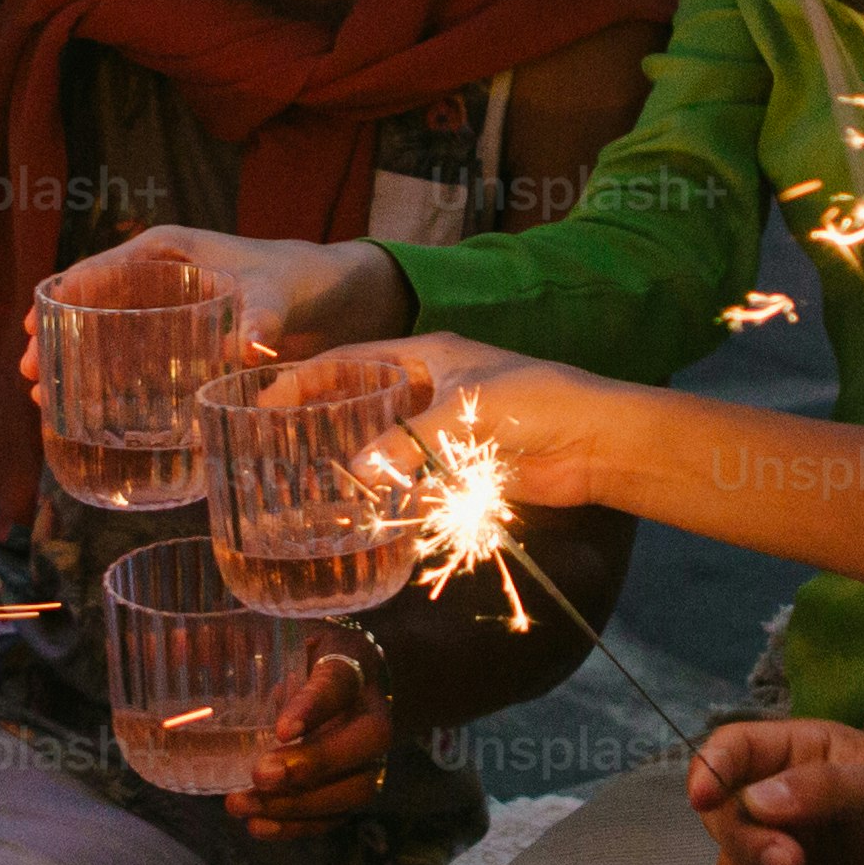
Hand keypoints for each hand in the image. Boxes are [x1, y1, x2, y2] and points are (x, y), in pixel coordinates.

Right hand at [26, 229, 407, 391]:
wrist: (335, 298)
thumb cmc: (302, 280)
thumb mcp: (278, 294)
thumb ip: (261, 316)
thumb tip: (247, 344)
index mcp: (165, 253)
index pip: (98, 269)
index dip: (61, 298)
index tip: (34, 329)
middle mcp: (157, 280)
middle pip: (90, 306)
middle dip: (57, 339)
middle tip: (32, 376)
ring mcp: (166, 313)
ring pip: (106, 336)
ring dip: (76, 365)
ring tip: (47, 400)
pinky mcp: (180, 343)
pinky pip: (133, 359)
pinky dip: (109, 380)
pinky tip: (92, 411)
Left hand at [239, 641, 390, 837]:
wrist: (347, 679)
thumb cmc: (304, 655)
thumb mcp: (281, 636)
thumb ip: (234, 642)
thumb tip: (168, 645)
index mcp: (352, 662)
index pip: (341, 681)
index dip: (315, 707)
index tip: (281, 730)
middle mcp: (372, 709)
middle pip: (367, 741)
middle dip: (315, 764)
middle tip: (261, 773)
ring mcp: (372, 754)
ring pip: (357, 786)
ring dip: (300, 805)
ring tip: (244, 804)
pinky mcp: (357, 785)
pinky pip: (340, 815)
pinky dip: (299, 826)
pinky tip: (259, 826)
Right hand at [276, 333, 616, 513]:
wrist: (595, 441)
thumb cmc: (536, 402)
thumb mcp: (464, 411)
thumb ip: (409, 443)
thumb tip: (357, 473)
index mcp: (430, 354)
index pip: (354, 359)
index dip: (309, 376)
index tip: (268, 396)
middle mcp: (432, 387)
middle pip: (363, 401)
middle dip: (323, 420)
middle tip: (276, 444)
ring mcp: (445, 429)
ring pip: (385, 444)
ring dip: (353, 461)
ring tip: (305, 481)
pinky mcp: (461, 467)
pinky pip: (412, 479)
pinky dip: (388, 493)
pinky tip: (358, 510)